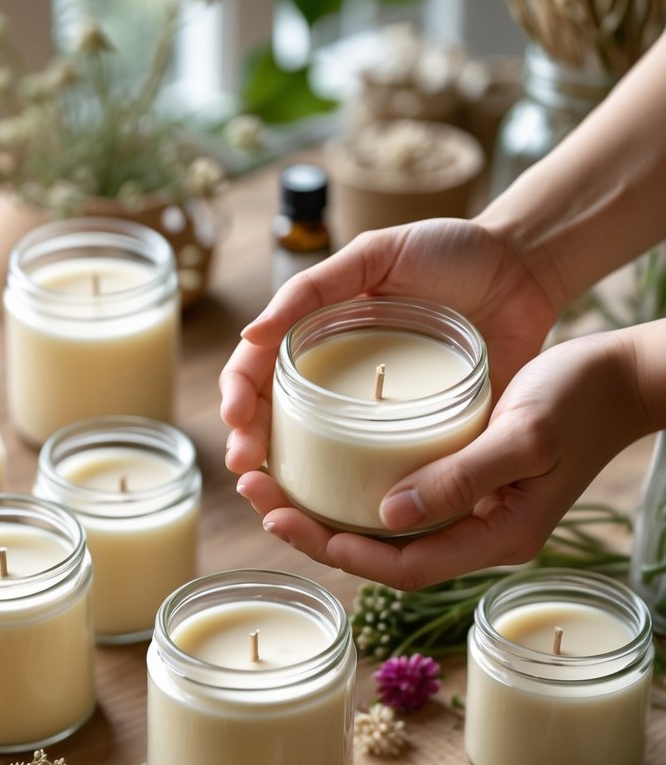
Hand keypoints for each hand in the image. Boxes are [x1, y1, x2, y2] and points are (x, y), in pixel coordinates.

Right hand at [219, 217, 557, 477]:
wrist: (526, 269)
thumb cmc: (452, 249)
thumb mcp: (378, 253)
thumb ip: (315, 287)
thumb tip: (251, 336)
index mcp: (319, 334)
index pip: (259, 372)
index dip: (239, 399)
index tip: (238, 426)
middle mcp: (339, 378)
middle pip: (277, 421)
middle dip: (253, 449)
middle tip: (250, 475)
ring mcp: (376, 410)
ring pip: (318, 454)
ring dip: (290, 482)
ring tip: (277, 504)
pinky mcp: (420, 434)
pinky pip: (378, 470)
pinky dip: (351, 495)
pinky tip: (338, 516)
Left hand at [234, 329, 645, 589]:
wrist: (622, 378)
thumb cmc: (579, 399)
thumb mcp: (523, 434)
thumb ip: (462, 477)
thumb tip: (388, 515)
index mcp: (497, 536)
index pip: (403, 567)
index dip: (340, 552)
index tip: (284, 518)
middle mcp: (481, 534)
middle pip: (386, 556)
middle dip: (319, 534)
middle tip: (259, 497)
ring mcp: (476, 513)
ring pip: (390, 532)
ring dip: (332, 514)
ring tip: (277, 486)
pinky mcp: (471, 485)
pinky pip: (405, 503)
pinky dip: (361, 493)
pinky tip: (329, 469)